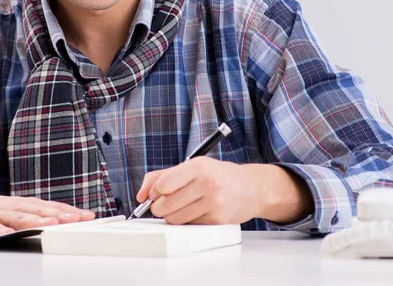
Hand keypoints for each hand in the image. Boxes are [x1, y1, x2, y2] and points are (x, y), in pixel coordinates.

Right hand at [0, 189, 94, 239]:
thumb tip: (67, 221)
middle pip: (41, 210)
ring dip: (37, 219)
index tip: (89, 216)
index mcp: (27, 203)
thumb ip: (40, 215)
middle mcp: (17, 206)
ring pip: (21, 216)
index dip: (71, 211)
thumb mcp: (20, 210)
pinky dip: (5, 231)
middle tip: (78, 219)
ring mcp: (1, 214)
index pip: (53, 206)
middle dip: (61, 214)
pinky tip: (14, 234)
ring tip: (53, 224)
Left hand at [136, 158, 312, 225]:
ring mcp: (213, 203)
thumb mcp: (193, 166)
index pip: (163, 184)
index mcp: (197, 166)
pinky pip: (189, 226)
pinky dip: (186, 221)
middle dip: (158, 207)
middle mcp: (206, 184)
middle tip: (162, 204)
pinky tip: (194, 211)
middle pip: (165, 205)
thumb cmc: (218, 175)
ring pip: (174, 219)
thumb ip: (162, 176)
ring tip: (179, 207)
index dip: (153, 192)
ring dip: (170, 216)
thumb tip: (140, 195)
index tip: (155, 193)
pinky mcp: (217, 220)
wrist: (251, 188)